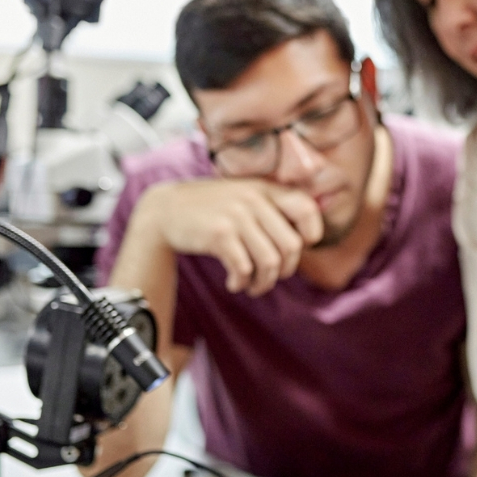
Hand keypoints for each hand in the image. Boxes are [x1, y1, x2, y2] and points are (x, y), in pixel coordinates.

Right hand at [136, 178, 322, 295]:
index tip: (296, 247)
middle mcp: (254, 200)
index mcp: (266, 190)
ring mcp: (236, 216)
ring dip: (263, 283)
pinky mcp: (219, 234)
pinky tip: (235, 283)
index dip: (310, 233)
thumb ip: (273, 209)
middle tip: (271, 276)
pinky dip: (242, 283)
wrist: (165, 209)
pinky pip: (244, 268)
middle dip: (285, 270)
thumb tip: (306, 241)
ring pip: (270, 262)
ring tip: (253, 286)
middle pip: (292, 246)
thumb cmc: (212, 209)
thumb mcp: (245, 197)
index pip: (307, 207)